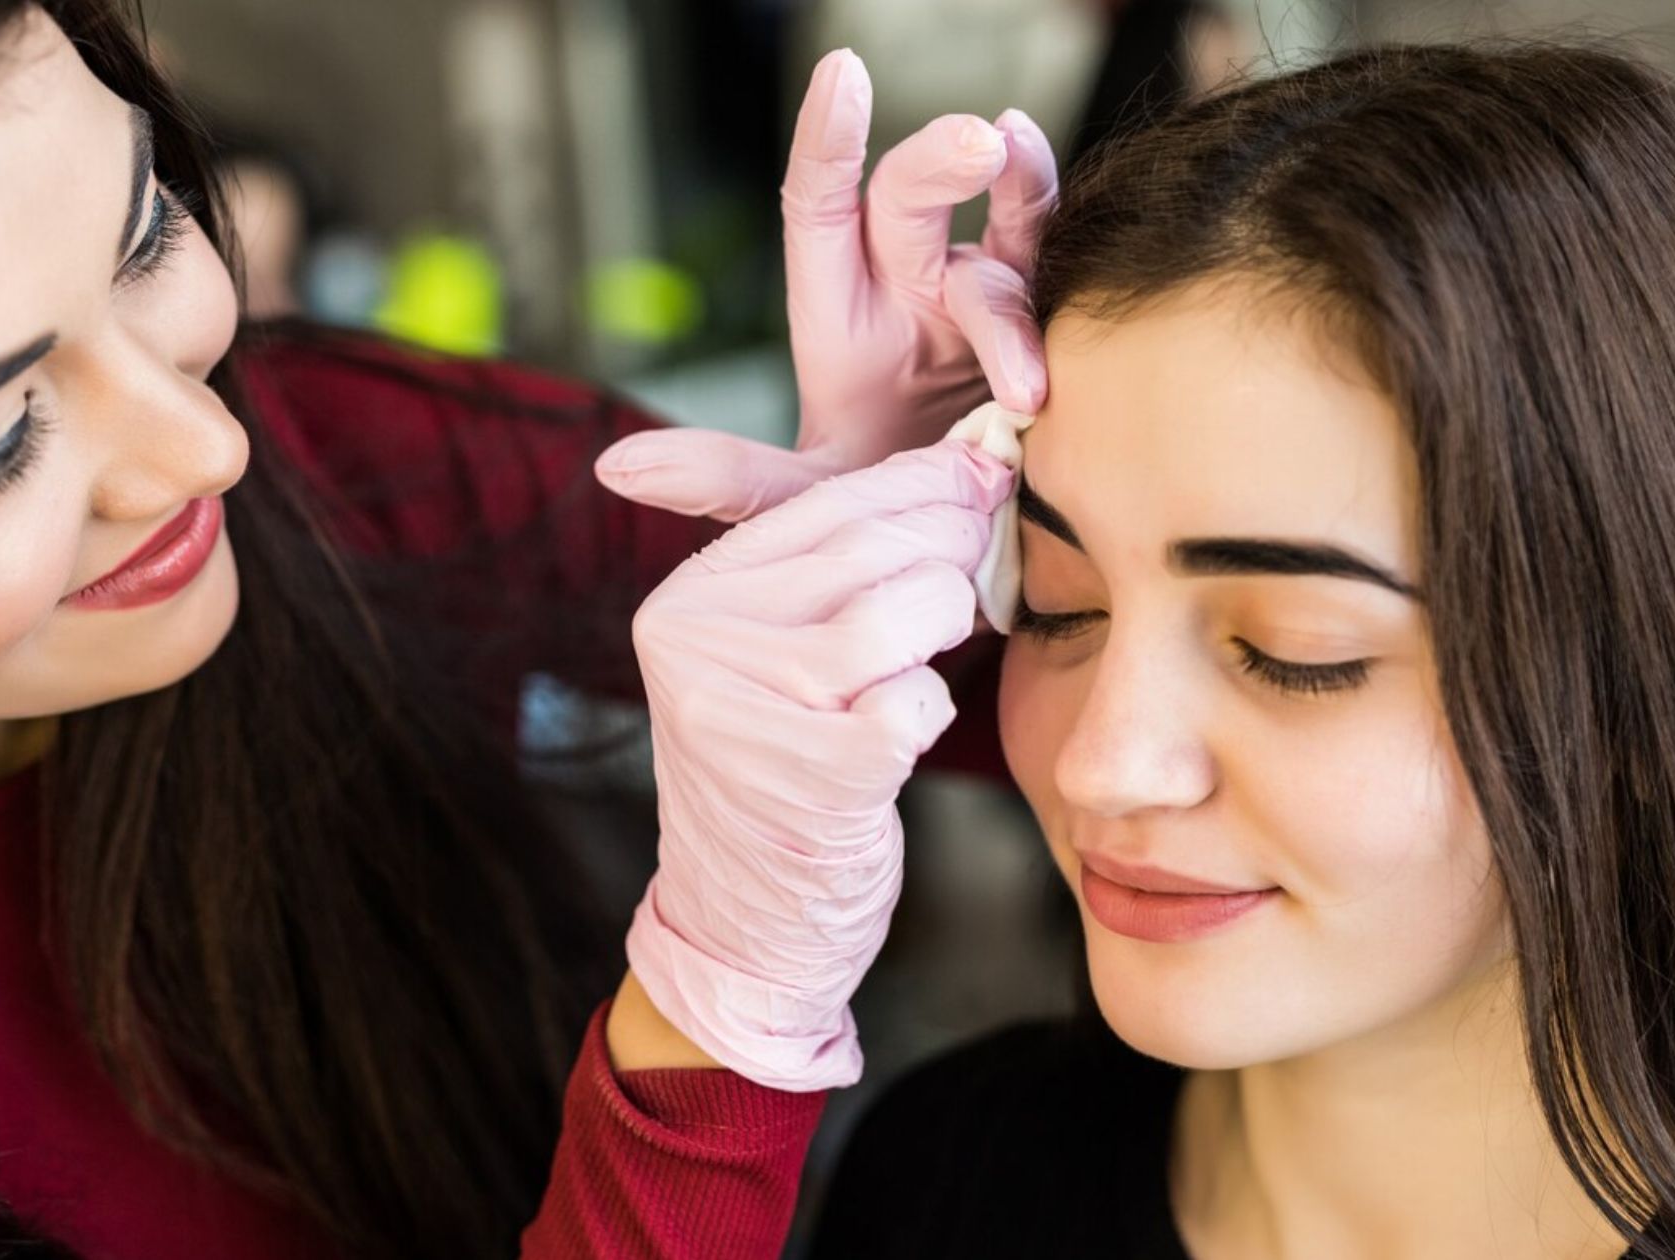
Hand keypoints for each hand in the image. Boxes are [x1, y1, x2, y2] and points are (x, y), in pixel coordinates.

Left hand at [595, 49, 1054, 523]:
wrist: (962, 555)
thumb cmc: (875, 512)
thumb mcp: (802, 502)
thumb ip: (731, 482)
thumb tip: (619, 467)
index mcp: (842, 315)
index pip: (823, 206)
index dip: (828, 140)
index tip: (844, 73)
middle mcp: (910, 288)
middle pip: (912, 197)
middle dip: (940, 161)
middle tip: (979, 142)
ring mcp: (982, 300)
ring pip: (1003, 227)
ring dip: (1022, 194)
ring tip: (1029, 172)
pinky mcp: (1050, 323)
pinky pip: (1061, 268)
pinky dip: (1072, 238)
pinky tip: (1088, 234)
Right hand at [621, 437, 1015, 1088]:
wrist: (747, 929)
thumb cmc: (789, 776)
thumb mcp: (780, 655)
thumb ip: (844, 561)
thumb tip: (971, 460)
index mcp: (690, 598)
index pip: (827, 504)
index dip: (925, 484)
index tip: (985, 472)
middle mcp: (698, 642)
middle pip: (875, 551)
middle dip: (952, 547)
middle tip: (984, 556)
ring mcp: (748, 710)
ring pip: (901, 614)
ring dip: (946, 628)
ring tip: (940, 649)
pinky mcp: (811, 775)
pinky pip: (916, 703)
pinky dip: (931, 712)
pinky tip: (908, 729)